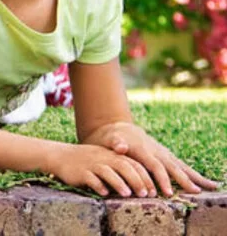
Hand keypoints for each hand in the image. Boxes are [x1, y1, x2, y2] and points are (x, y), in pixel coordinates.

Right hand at [45, 142, 153, 196]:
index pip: (133, 164)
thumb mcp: (105, 159)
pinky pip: (90, 178)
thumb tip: (142, 184)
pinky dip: (98, 185)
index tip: (153, 190)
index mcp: (112, 155)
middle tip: (145, 194)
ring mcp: (91, 164)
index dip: (145, 177)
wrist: (61, 155)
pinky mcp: (80, 172)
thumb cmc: (87, 160)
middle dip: (136, 181)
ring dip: (119, 183)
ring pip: (108, 172)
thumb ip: (121, 167)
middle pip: (124, 167)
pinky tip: (104, 193)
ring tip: (127, 194)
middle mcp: (104, 158)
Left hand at [84, 122, 218, 195]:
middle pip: (173, 167)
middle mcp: (157, 152)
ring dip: (195, 177)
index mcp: (144, 150)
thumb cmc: (112, 137)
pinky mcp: (166, 156)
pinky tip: (203, 183)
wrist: (120, 129)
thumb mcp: (110, 139)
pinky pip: (181, 166)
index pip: (155, 166)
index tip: (167, 193)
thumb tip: (120, 147)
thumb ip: (115, 143)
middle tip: (195, 192)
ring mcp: (164, 153)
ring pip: (181, 166)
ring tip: (211, 187)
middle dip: (184, 180)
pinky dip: (192, 174)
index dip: (162, 179)